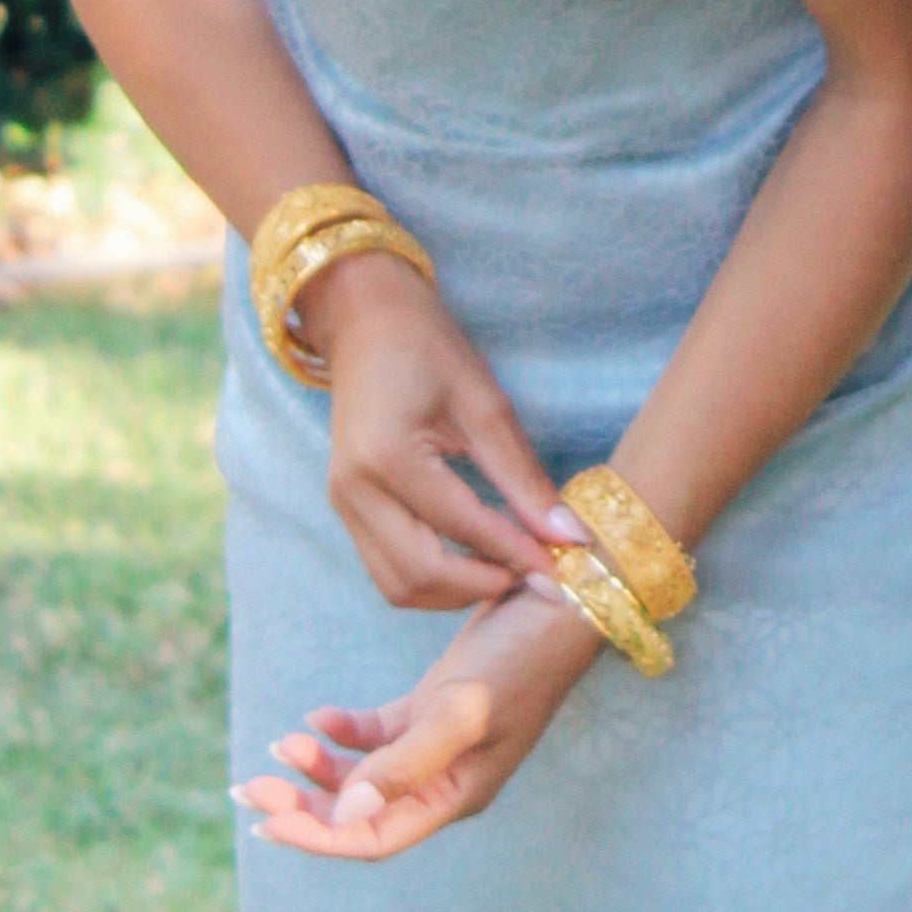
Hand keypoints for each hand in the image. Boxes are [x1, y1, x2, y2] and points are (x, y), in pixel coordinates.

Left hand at [238, 581, 600, 858]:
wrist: (565, 600)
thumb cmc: (521, 657)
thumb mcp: (462, 709)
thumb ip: (404, 763)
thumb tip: (345, 813)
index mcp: (454, 794)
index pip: (372, 837)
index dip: (317, 836)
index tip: (266, 821)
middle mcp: (444, 779)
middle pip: (361, 813)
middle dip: (304, 805)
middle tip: (249, 788)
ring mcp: (439, 744)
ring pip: (364, 775)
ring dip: (320, 767)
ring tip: (279, 745)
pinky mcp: (435, 708)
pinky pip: (378, 736)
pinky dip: (345, 731)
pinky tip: (318, 717)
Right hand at [296, 249, 569, 609]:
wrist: (365, 321)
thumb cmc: (428, 349)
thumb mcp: (486, 405)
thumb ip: (522, 478)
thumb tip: (568, 537)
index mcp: (387, 456)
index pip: (461, 526)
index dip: (517, 554)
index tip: (563, 571)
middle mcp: (354, 489)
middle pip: (419, 574)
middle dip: (482, 585)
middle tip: (537, 577)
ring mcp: (343, 503)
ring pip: (398, 585)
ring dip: (455, 591)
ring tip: (509, 570)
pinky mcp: (346, 509)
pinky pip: (387, 568)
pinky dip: (432, 578)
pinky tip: (475, 560)